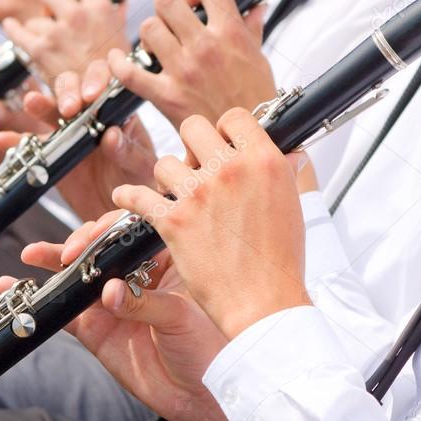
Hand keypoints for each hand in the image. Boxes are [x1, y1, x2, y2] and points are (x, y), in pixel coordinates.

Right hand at [0, 61, 156, 220]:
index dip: (97, 81)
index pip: (107, 84)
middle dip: (68, 92)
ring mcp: (69, 133)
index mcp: (118, 111)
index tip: (91, 94)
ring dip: (40, 104)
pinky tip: (5, 139)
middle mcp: (91, 115)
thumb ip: (129, 151)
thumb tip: (112, 135)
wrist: (119, 209)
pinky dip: (17, 141)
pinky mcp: (51, 154)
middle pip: (74, 88)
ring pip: (50, 110)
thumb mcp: (141, 168)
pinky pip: (31, 145)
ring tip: (31, 102)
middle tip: (67, 108)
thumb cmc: (138, 183)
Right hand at [0, 212, 241, 420]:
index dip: (108, 229)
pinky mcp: (96, 328)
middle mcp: (135, 274)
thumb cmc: (208, 348)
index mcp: (165, 259)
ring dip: (52, 262)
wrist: (201, 397)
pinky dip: (40, 299)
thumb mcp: (181, 318)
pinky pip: (63, 310)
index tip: (94, 239)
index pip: (130, 232)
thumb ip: (144, 303)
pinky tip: (14, 286)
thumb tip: (110, 292)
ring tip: (31, 255)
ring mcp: (112, 301)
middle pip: (99, 247)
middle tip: (67, 255)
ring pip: (77, 274)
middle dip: (79, 244)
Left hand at [3, 0, 130, 85]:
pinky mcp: (40, 50)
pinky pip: (18, 31)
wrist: (104, 104)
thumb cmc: (116, 75)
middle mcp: (78, 16)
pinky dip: (12, 29)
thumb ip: (117, 19)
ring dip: (38, 27)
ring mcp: (57, 32)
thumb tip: (122, 1)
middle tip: (54, 17)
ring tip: (45, 40)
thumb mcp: (123, 41)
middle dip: (50, 3)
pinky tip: (11, 26)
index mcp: (101, 9)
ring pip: (35, 18)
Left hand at [109, 0, 274, 128]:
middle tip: (170, 27)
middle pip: (167, 1)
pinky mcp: (166, 96)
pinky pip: (130, 72)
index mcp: (231, 33)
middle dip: (166, 10)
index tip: (194, 3)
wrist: (246, 143)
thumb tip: (256, 7)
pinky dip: (118, 64)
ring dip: (148, 36)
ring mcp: (184, 71)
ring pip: (148, 28)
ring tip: (155, 49)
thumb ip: (252, 31)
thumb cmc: (255, 102)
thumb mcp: (260, 62)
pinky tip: (117, 61)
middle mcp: (205, 47)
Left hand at [113, 109, 310, 340]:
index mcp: (264, 161)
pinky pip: (137, 195)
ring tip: (174, 195)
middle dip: (191, 147)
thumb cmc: (280, 260)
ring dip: (167, 179)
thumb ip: (283, 171)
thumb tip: (290, 152)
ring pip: (165, 163)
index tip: (220, 144)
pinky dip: (128, 197)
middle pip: (193, 128)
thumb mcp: (293, 205)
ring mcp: (199, 193)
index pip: (234, 117)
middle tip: (194, 166)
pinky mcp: (174, 220)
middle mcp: (230, 170)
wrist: (263, 302)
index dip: (224, 130)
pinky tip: (127, 198)